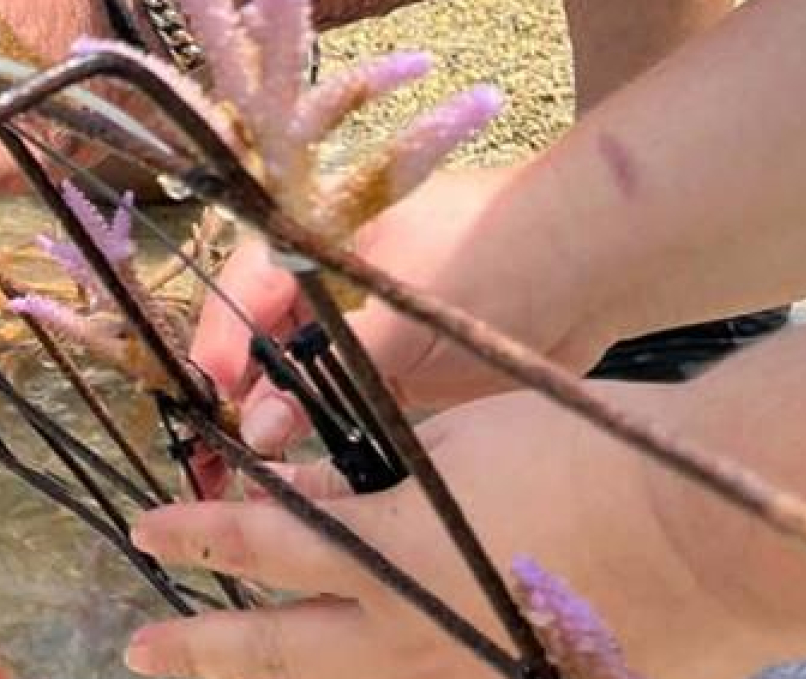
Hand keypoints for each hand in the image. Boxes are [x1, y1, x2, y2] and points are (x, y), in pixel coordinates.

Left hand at [123, 385, 780, 678]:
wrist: (713, 535)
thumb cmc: (583, 460)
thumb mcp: (453, 446)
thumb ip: (365, 480)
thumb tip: (300, 493)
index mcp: (385, 557)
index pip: (259, 543)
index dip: (197, 534)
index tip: (146, 530)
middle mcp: (406, 636)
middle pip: (279, 648)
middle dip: (203, 647)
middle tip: (141, 650)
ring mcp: (462, 676)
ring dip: (276, 671)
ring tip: (220, 666)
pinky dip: (371, 675)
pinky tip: (353, 667)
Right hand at [189, 166, 620, 454]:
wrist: (597, 261)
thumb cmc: (493, 253)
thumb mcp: (402, 307)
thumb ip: (329, 366)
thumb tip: (258, 426)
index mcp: (315, 246)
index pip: (239, 294)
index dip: (217, 348)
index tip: (208, 402)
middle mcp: (326, 289)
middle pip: (254, 345)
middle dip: (230, 401)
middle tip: (208, 461)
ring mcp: (360, 333)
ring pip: (291, 383)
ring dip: (267, 426)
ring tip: (244, 478)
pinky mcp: (394, 375)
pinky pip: (339, 407)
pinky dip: (317, 438)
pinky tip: (300, 476)